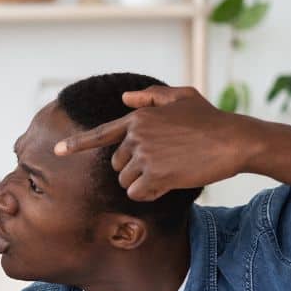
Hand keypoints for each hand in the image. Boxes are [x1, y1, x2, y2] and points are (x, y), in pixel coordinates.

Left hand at [53, 85, 260, 201]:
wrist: (234, 140)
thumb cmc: (210, 119)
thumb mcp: (182, 97)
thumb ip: (151, 98)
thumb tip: (125, 99)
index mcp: (138, 117)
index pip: (101, 134)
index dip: (77, 144)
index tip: (56, 151)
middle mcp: (136, 135)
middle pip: (117, 165)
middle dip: (135, 168)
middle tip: (165, 161)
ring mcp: (144, 155)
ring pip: (126, 181)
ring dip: (144, 182)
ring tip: (171, 169)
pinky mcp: (155, 175)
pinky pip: (137, 194)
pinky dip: (150, 194)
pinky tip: (169, 182)